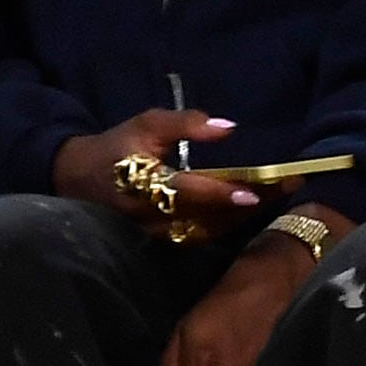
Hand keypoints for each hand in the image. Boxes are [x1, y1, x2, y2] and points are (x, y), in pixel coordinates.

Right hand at [53, 107, 263, 242]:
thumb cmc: (117, 146)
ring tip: (280, 196)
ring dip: (245, 215)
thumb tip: (229, 128)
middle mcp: (152, 214)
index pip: (188, 191)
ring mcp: (157, 233)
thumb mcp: (147, 124)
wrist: (78, 179)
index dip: (221, 193)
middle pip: (207, 214)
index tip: (255, 191)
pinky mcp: (162, 241)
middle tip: (287, 187)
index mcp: (145, 183)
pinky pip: (201, 235)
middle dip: (249, 203)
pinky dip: (229, 223)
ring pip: (208, 229)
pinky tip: (253, 209)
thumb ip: (186, 125)